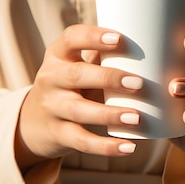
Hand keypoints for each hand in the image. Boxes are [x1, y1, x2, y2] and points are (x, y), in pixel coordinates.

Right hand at [15, 24, 142, 170]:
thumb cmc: (70, 85)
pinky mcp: (58, 134)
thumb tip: (151, 46)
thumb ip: (103, 57)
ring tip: (136, 118)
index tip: (119, 38)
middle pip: (76, 75)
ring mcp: (52, 107)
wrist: (33, 121)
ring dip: (109, 114)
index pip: (71, 39)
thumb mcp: (78, 66)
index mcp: (58, 55)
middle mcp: (51, 78)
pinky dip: (105, 147)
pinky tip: (128, 147)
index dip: (94, 37)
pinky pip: (81, 141)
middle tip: (139, 83)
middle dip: (108, 78)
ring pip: (80, 110)